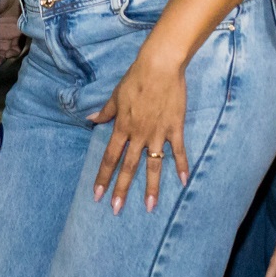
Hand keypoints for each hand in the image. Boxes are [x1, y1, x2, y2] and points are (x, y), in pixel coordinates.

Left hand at [89, 48, 188, 209]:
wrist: (159, 67)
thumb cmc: (136, 78)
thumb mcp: (116, 95)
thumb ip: (105, 112)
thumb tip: (91, 119)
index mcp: (122, 127)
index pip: (109, 158)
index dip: (103, 177)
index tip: (97, 195)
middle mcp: (138, 135)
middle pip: (129, 167)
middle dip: (122, 190)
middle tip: (117, 209)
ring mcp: (157, 134)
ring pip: (153, 165)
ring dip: (151, 187)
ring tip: (150, 207)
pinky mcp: (175, 128)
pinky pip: (179, 151)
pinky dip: (182, 166)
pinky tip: (184, 182)